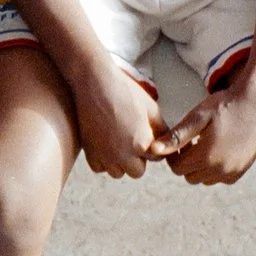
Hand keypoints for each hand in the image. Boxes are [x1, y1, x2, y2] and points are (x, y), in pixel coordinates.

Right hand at [69, 54, 162, 177]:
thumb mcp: (151, 108)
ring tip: (119, 142)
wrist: (94, 83)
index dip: (153, 146)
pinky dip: (104, 160)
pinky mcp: (89, 152)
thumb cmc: (124, 91)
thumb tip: (166, 140)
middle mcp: (123, 155)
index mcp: (142, 144)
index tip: (147, 135)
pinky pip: (100, 167)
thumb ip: (161, 128)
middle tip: (133, 140)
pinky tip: (105, 144)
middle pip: (137, 171)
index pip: (156, 158)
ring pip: (118, 172)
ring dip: (121, 162)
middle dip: (138, 159)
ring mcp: (104, 155)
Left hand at [151, 83, 255, 184]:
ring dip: (200, 167)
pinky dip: (216, 170)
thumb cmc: (224, 105)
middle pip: (190, 176)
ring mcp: (233, 171)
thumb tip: (153, 150)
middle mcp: (220, 169)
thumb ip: (176, 137)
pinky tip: (218, 150)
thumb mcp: (197, 117)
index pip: (177, 169)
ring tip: (205, 144)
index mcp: (206, 156)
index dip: (173, 156)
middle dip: (186, 162)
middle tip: (191, 142)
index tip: (178, 142)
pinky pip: (222, 178)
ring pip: (205, 179)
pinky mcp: (243, 169)